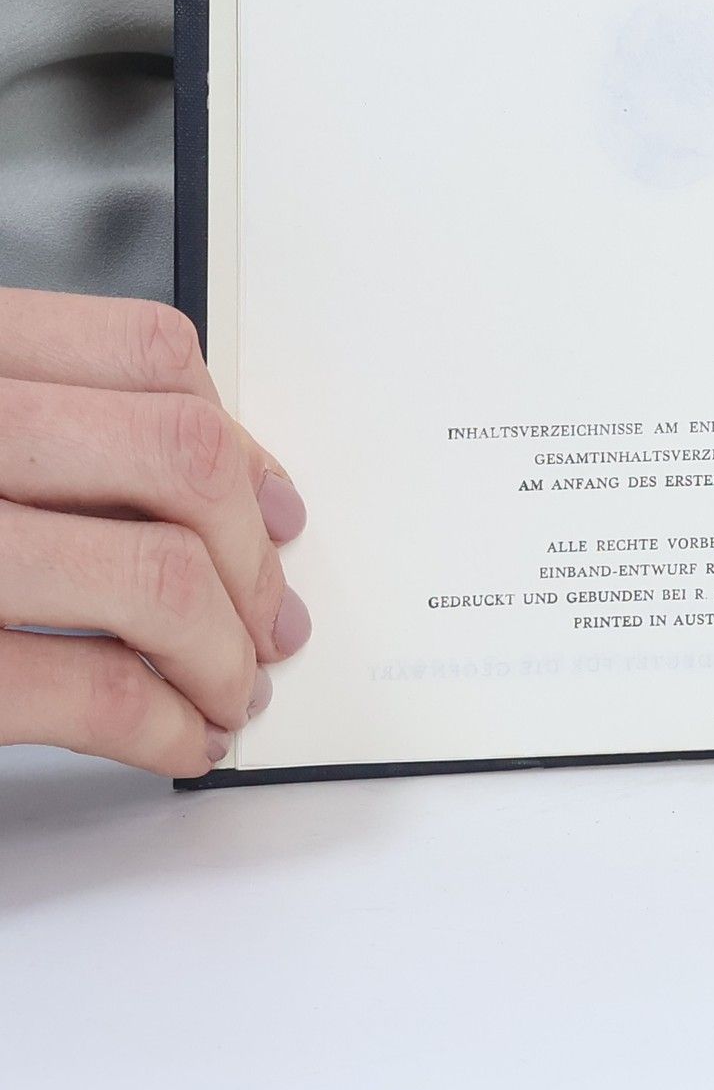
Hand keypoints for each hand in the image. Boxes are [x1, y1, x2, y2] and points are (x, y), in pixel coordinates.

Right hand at [0, 289, 308, 776]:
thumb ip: (57, 427)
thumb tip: (225, 485)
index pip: (146, 350)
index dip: (237, 435)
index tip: (279, 508)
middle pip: (176, 457)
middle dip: (249, 557)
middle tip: (276, 622)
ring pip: (157, 573)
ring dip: (223, 651)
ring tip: (230, 690)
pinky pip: (90, 691)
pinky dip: (161, 726)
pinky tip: (177, 740)